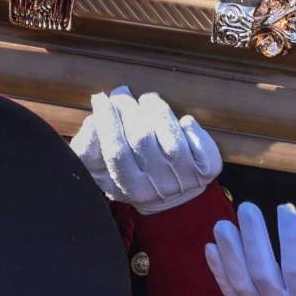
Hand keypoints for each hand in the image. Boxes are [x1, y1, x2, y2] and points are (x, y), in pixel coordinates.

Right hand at [70, 86, 221, 214]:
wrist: (170, 200)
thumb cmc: (130, 175)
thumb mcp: (101, 169)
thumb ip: (87, 149)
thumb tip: (93, 122)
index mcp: (128, 188)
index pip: (115, 152)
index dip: (107, 121)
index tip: (100, 98)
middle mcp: (157, 186)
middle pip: (142, 140)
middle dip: (129, 110)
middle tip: (122, 94)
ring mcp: (185, 179)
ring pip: (172, 139)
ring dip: (158, 111)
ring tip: (147, 100)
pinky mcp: (207, 170)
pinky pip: (202, 146)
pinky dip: (193, 129)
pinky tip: (183, 121)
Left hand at [205, 202, 295, 295]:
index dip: (290, 239)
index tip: (286, 209)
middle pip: (261, 269)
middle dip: (253, 238)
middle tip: (247, 208)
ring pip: (240, 279)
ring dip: (229, 251)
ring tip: (222, 223)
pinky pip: (229, 291)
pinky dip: (218, 270)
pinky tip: (211, 248)